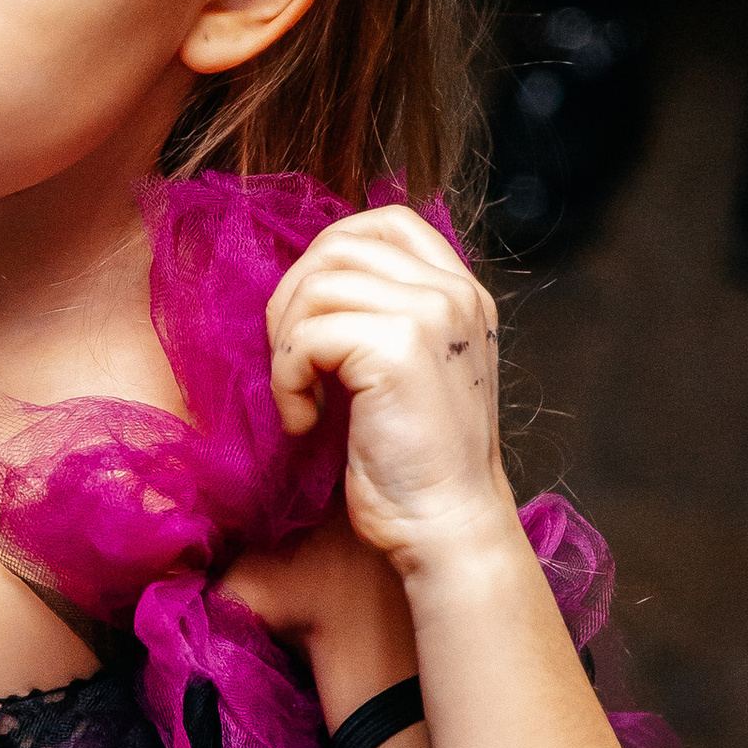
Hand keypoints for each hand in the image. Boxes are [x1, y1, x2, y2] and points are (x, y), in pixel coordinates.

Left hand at [265, 206, 514, 574]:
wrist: (444, 526)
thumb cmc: (410, 462)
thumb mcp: (406, 370)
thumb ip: (379, 315)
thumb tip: (304, 281)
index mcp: (460, 293)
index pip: (385, 222)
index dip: (327, 257)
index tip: (312, 323)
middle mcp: (453, 293)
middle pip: (339, 245)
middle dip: (293, 300)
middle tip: (292, 365)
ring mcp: (431, 314)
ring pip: (317, 285)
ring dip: (286, 345)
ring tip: (300, 399)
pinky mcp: (398, 347)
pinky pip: (307, 335)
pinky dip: (286, 379)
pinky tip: (304, 421)